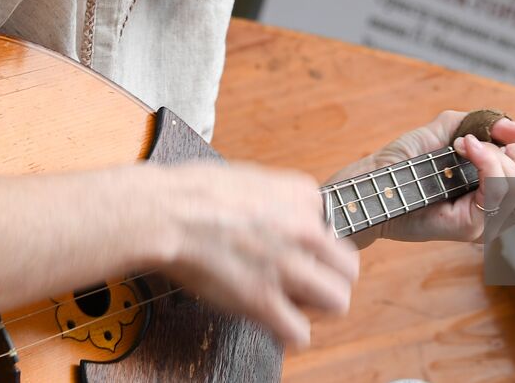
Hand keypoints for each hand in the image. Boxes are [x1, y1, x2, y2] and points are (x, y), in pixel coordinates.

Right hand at [156, 161, 358, 348]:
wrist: (166, 211)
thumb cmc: (196, 191)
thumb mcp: (253, 178)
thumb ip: (278, 199)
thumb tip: (279, 213)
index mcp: (304, 196)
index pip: (334, 229)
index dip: (315, 246)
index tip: (297, 253)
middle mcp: (305, 230)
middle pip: (348, 269)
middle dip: (329, 280)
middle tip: (306, 286)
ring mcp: (287, 266)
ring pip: (337, 302)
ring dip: (317, 309)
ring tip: (294, 307)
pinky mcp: (262, 299)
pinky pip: (299, 334)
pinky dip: (288, 335)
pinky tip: (273, 325)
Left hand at [327, 110, 514, 247]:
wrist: (373, 181)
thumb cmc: (404, 160)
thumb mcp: (448, 129)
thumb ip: (486, 124)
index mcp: (496, 189)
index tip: (514, 139)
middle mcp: (496, 210)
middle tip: (493, 145)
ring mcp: (486, 221)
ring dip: (501, 157)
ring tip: (469, 146)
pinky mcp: (470, 227)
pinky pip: (498, 192)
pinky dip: (487, 162)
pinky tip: (463, 150)